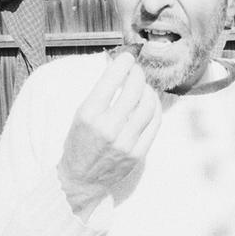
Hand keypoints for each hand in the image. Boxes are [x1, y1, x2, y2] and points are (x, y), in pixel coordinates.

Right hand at [57, 52, 160, 220]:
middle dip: (138, 74)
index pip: (111, 80)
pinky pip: (155, 124)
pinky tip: (151, 102)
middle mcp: (108, 128)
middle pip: (134, 90)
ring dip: (149, 90)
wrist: (80, 179)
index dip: (124, 63)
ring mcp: (125, 142)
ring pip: (148, 106)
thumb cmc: (78, 143)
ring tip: (144, 86)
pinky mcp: (138, 153)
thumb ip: (101, 92)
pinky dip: (156, 108)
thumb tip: (121, 67)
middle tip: (137, 70)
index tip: (128, 56)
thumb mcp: (80, 114)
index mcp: (89, 114)